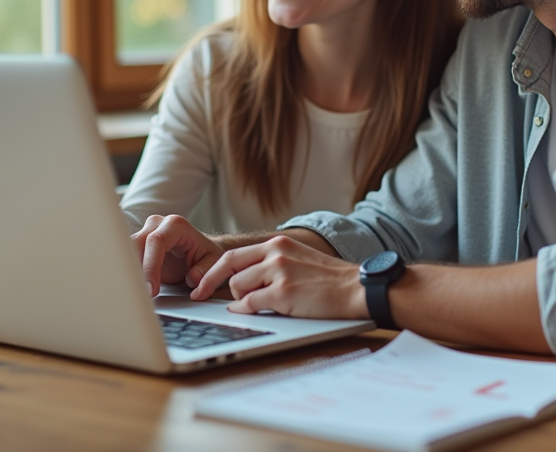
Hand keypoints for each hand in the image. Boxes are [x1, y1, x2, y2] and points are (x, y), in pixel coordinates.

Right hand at [131, 214, 223, 296]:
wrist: (201, 252)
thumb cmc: (206, 255)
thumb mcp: (213, 263)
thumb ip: (205, 271)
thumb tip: (192, 278)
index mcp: (176, 225)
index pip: (156, 241)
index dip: (151, 266)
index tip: (152, 290)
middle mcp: (157, 224)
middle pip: (136, 244)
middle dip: (135, 271)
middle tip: (140, 295)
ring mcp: (145, 233)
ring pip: (126, 251)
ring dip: (127, 273)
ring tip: (132, 294)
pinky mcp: (137, 246)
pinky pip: (126, 259)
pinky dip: (127, 274)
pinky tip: (130, 289)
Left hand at [193, 236, 366, 318]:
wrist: (356, 288)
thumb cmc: (329, 279)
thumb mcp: (298, 258)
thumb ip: (271, 263)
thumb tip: (241, 279)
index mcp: (278, 244)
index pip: (234, 254)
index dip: (213, 270)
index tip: (200, 282)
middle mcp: (275, 253)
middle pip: (228, 266)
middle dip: (209, 282)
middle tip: (199, 294)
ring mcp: (279, 272)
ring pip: (238, 287)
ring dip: (241, 298)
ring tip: (261, 303)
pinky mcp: (283, 292)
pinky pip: (249, 303)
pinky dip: (246, 310)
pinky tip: (254, 311)